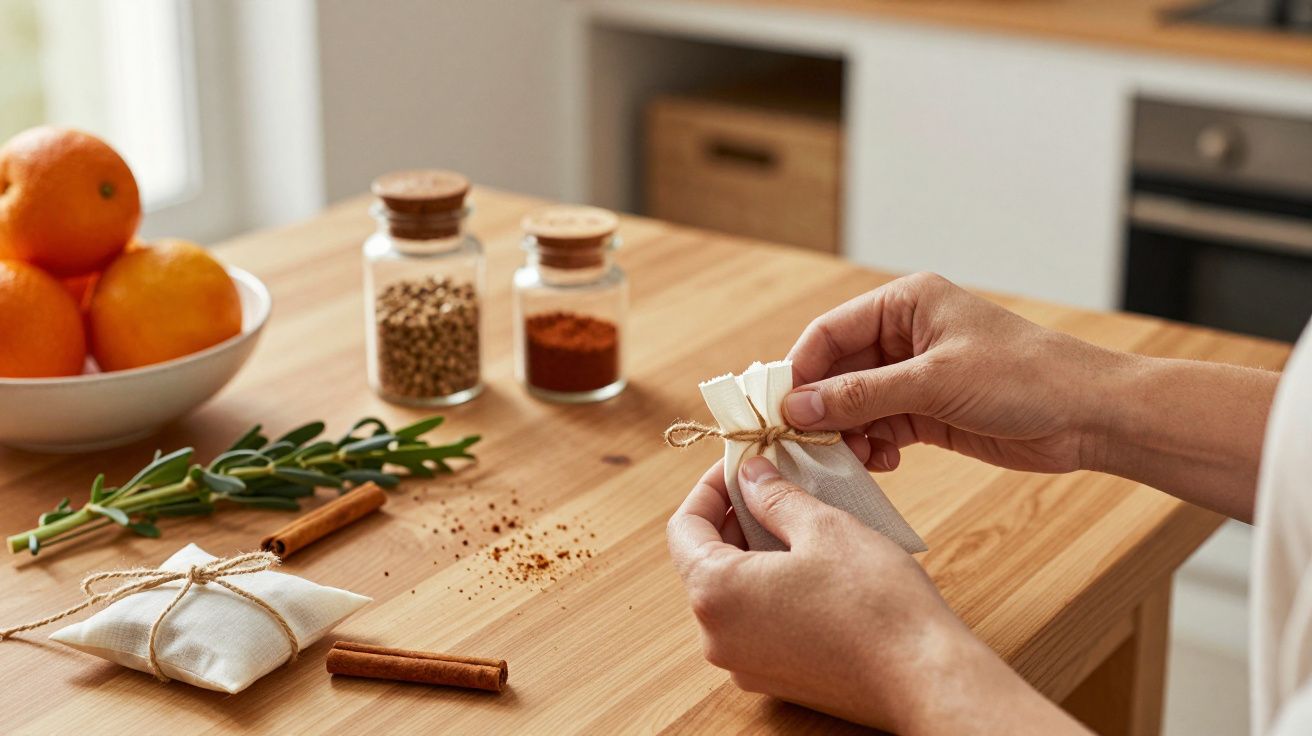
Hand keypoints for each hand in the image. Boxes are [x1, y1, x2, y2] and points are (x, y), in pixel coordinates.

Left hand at [666, 457, 1084, 734]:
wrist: (925, 678)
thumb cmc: (876, 602)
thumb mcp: (823, 527)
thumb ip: (773, 496)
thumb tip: (748, 474)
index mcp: (715, 594)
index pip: (684, 527)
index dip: (710, 488)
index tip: (741, 466)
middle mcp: (716, 637)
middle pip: (704, 560)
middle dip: (735, 517)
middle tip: (773, 484)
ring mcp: (744, 664)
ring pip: (731, 592)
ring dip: (754, 551)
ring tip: (797, 520)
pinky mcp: (774, 679)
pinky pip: (755, 622)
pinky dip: (770, 587)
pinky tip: (810, 565)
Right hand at [783, 272, 1124, 473]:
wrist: (1090, 416)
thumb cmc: (1024, 377)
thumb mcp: (934, 382)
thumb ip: (863, 395)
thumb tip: (797, 406)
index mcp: (906, 304)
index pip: (829, 332)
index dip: (799, 370)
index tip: (777, 410)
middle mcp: (905, 335)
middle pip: (837, 371)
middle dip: (821, 408)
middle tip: (804, 444)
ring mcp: (916, 375)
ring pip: (855, 404)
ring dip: (847, 433)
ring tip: (852, 458)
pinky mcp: (929, 412)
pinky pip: (881, 427)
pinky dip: (873, 447)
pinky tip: (882, 462)